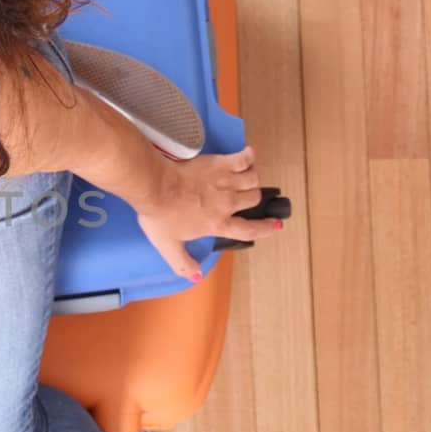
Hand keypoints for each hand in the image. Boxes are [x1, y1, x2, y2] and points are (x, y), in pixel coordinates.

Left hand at [135, 146, 282, 280]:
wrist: (154, 186)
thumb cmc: (160, 215)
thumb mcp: (168, 246)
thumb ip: (183, 263)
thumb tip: (195, 276)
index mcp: (218, 224)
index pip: (249, 230)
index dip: (265, 228)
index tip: (275, 225)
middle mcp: (227, 203)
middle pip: (254, 199)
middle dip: (254, 198)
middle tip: (247, 195)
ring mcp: (225, 182)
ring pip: (253, 179)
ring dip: (252, 178)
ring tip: (245, 177)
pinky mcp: (219, 163)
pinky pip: (244, 158)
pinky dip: (248, 156)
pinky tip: (248, 155)